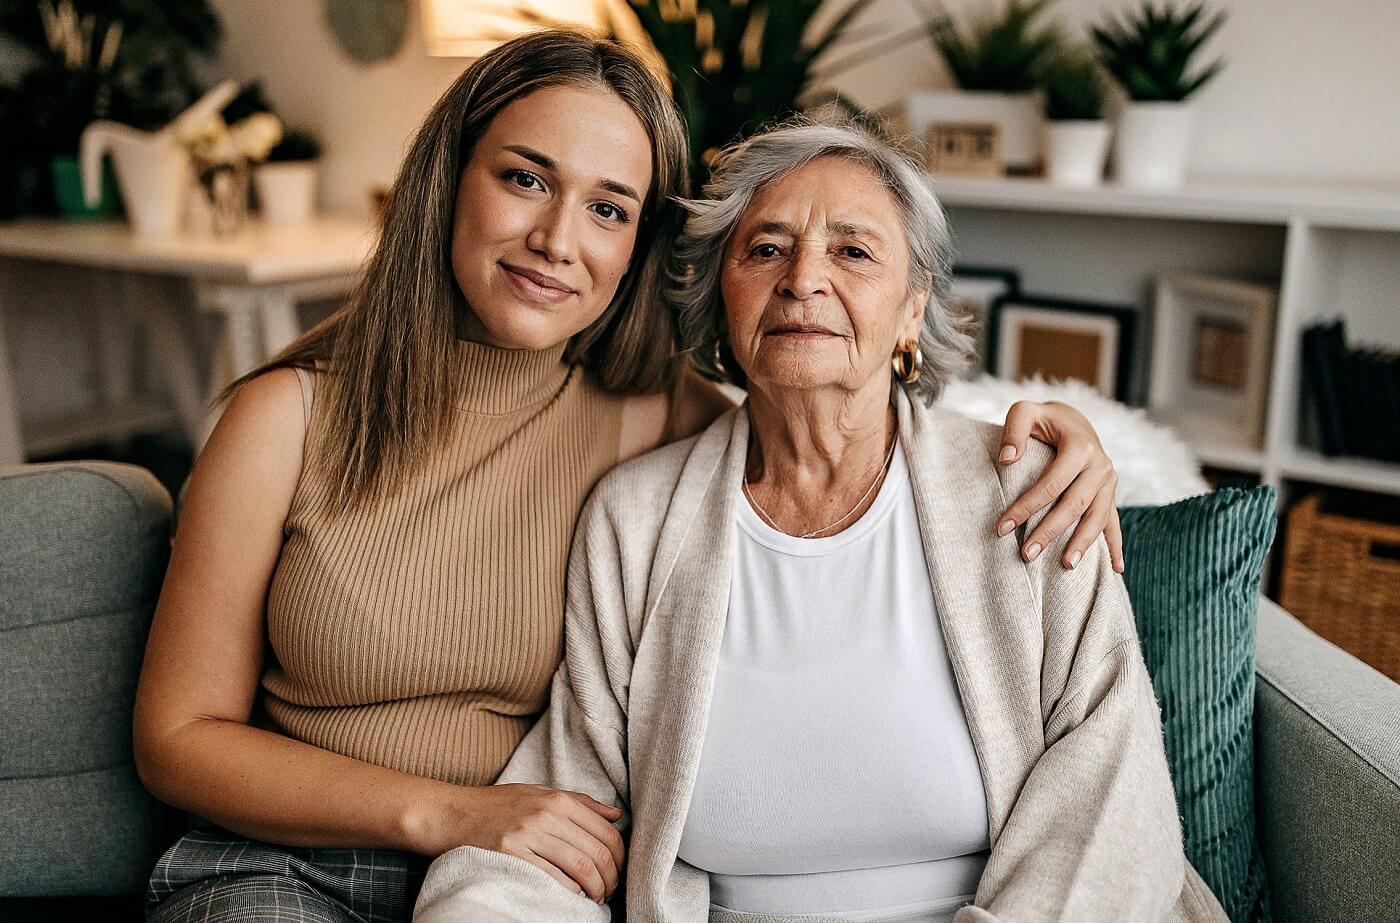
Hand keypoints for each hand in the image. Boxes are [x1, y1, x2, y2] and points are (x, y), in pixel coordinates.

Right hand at [435, 784, 624, 902]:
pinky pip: (552, 877)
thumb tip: (615, 815)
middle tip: (610, 890)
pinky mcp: (511, 854)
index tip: (619, 870)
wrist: (453, 813)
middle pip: (596, 852)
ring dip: (595, 888)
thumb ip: (579, 803)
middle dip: (611, 877)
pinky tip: (573, 896)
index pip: (605, 832)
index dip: (620, 857)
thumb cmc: (498, 805)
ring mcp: (528, 834)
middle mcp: (546, 814)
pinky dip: (569, 891)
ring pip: (579, 866)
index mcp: (558, 799)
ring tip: (596, 896)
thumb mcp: (539, 793)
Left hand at [995, 400, 1124, 572]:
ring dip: (1082, 543)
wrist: (1073, 419)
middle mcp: (1100, 465)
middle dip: (1049, 532)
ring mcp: (1109, 481)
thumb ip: (1014, 431)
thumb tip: (1007, 460)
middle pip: (1074, 505)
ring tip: (1065, 565)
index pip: (1051, 484)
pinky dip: (1116, 546)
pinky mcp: (1110, 493)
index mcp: (1080, 447)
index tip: (1002, 527)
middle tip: (1025, 555)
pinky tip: (1116, 569)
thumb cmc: (1043, 419)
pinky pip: (1114, 522)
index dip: (1026, 506)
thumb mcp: (1026, 412)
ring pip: (1096, 517)